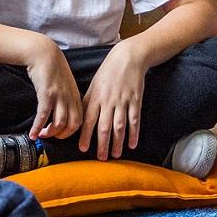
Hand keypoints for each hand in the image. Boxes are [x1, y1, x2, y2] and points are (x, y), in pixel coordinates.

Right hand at [25, 37, 82, 139]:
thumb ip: (67, 97)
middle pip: (72, 125)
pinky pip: (43, 116)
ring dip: (50, 133)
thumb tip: (63, 111)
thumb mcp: (65, 83)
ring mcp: (59, 96)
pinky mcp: (46, 93)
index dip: (71, 132)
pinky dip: (37, 127)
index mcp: (75, 96)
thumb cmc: (52, 67)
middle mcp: (69, 98)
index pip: (80, 120)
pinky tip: (32, 133)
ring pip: (60, 124)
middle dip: (61, 136)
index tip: (60, 135)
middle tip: (51, 137)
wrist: (44, 53)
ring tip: (41, 134)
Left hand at [78, 43, 144, 159]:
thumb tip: (81, 120)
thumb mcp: (94, 85)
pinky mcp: (135, 100)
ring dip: (117, 142)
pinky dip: (134, 133)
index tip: (82, 148)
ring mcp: (123, 101)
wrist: (128, 58)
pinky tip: (132, 144)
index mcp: (96, 97)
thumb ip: (88, 102)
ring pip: (119, 126)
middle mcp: (108, 101)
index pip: (88, 120)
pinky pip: (134, 120)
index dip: (85, 135)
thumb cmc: (108, 72)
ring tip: (116, 155)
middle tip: (101, 158)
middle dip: (102, 144)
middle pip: (104, 126)